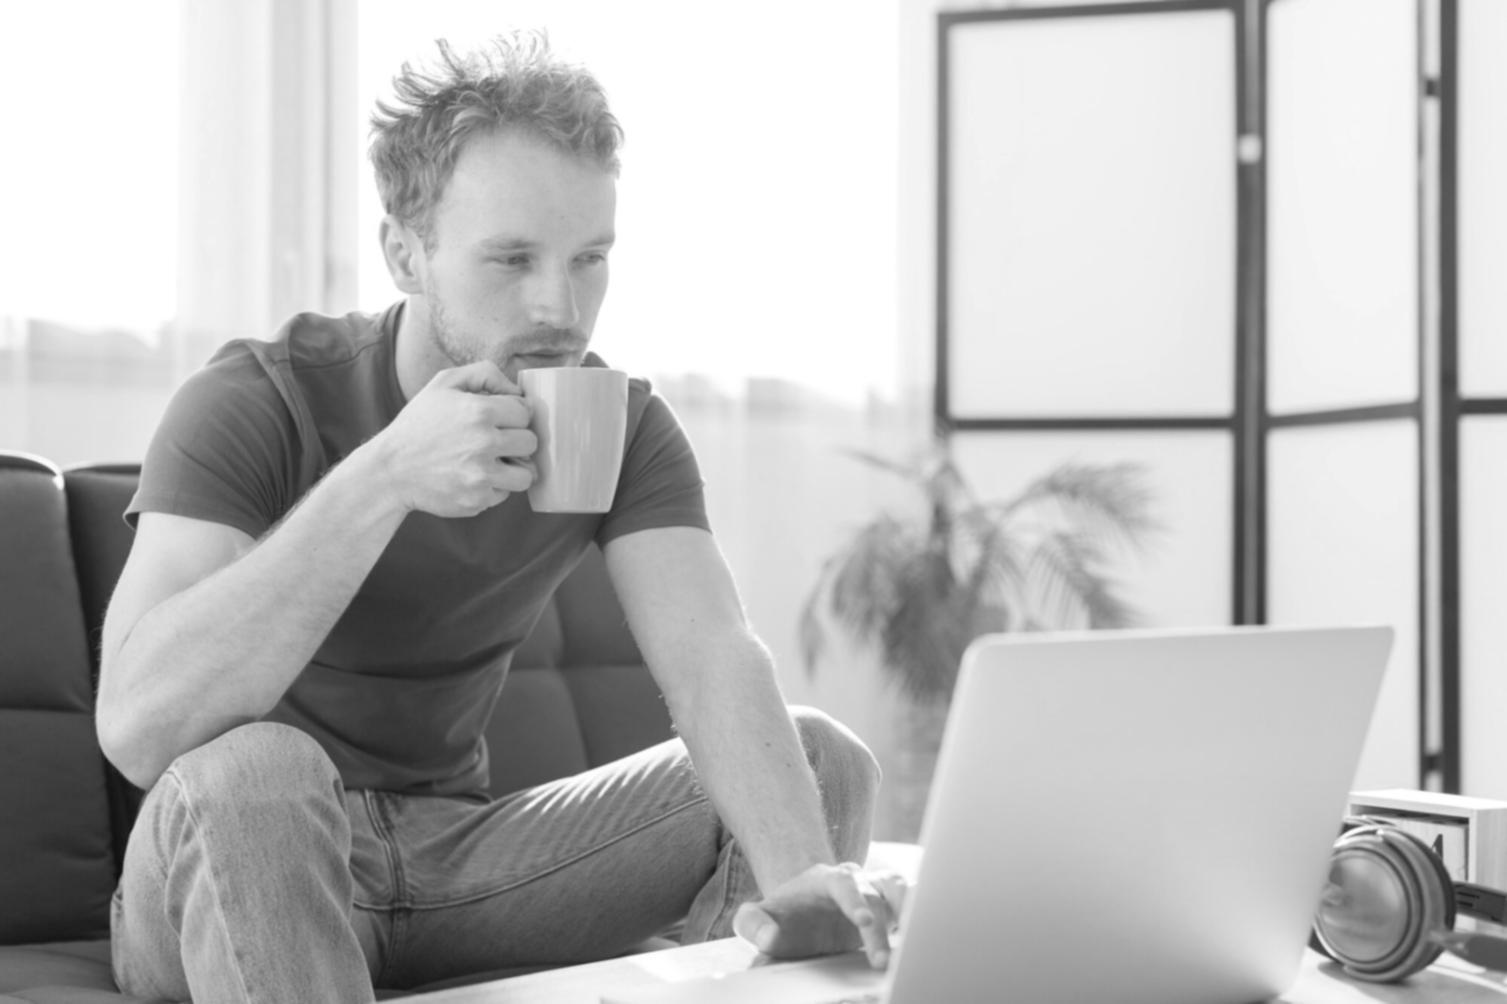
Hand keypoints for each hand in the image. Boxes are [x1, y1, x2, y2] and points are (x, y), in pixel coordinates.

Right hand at [371, 361, 536, 517]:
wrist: (389, 470)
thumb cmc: (419, 424)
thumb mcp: (443, 383)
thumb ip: (485, 374)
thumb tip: (519, 392)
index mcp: (480, 411)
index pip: (525, 413)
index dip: (512, 415)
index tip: (498, 419)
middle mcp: (484, 444)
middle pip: (531, 443)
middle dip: (516, 440)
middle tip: (496, 441)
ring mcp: (481, 476)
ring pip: (526, 475)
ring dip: (513, 469)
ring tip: (492, 462)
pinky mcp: (477, 501)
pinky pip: (504, 494)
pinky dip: (493, 488)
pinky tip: (472, 477)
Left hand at [732, 863, 907, 969]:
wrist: (805, 907)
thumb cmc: (784, 916)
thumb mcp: (757, 917)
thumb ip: (754, 924)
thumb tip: (767, 938)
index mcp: (827, 879)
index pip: (844, 883)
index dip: (856, 901)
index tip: (863, 920)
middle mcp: (858, 881)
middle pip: (876, 896)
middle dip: (880, 929)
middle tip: (881, 963)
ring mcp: (878, 892)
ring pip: (902, 893)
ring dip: (909, 917)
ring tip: (910, 948)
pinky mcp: (893, 907)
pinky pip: (914, 904)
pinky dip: (922, 915)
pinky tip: (926, 938)